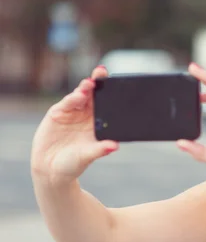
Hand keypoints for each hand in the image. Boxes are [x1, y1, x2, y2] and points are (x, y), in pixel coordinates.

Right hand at [30, 66, 118, 184]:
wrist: (51, 169)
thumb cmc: (74, 162)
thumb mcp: (88, 156)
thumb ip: (100, 149)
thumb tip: (115, 145)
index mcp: (98, 122)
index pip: (106, 103)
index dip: (111, 92)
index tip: (118, 83)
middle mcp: (86, 114)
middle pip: (93, 94)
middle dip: (98, 82)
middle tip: (102, 72)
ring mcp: (72, 112)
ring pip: (80, 96)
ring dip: (85, 89)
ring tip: (90, 84)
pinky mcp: (57, 113)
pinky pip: (66, 103)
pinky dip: (72, 99)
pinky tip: (79, 96)